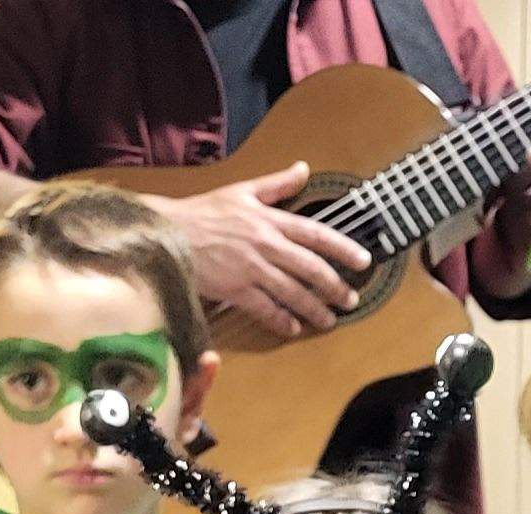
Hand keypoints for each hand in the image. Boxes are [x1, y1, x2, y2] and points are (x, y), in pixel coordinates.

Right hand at [151, 163, 368, 338]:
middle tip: (351, 299)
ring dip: (314, 308)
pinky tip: (293, 328)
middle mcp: (265, 244)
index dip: (342, 248)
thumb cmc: (202, 213)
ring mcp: (251, 268)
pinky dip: (282, 320)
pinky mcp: (235, 289)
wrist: (167, 233)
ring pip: (292, 292)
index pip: (315, 234)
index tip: (362, 260)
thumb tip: (303, 169)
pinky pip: (265, 308)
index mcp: (269, 220)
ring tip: (329, 319)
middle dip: (334, 286)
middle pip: (310, 268)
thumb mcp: (242, 192)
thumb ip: (276, 184)